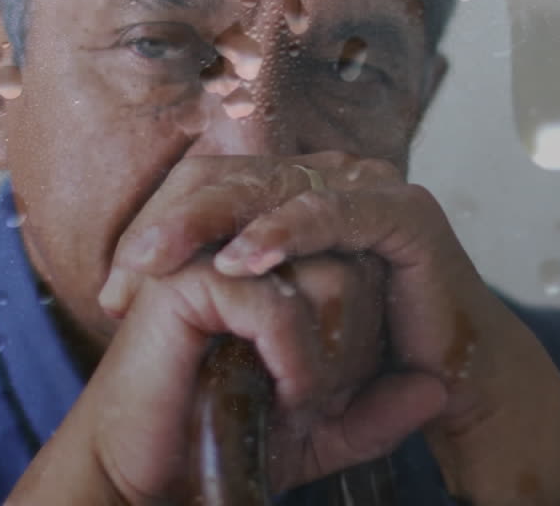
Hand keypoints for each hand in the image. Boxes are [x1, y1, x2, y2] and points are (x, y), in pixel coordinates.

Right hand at [7, 252, 446, 503]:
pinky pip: (279, 305)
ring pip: (324, 275)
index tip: (337, 388)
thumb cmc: (226, 442)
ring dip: (328, 352)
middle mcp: (245, 246)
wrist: (151, 478)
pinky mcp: (187, 282)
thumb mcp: (319, 433)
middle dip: (350, 343)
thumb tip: (436, 390)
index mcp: (272, 264)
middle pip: (350, 262)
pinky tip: (289, 398)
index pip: (357, 262)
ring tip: (302, 401)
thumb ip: (375, 413)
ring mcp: (214, 255)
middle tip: (317, 399)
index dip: (365, 329)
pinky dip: (299, 361)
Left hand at [101, 152, 559, 505]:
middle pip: (229, 179)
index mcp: (291, 192)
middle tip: (128, 269)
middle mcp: (327, 177)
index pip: (207, 186)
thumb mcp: (267, 317)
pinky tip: (240, 259)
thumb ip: (216, 288)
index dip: (157, 226)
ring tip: (160, 260)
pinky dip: (283, 232)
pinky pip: (332, 213)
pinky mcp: (403, 212)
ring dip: (209, 222)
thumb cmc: (355, 351)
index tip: (114, 290)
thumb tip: (130, 287)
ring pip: (271, 188)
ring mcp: (367, 186)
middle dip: (170, 224)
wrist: (445, 383)